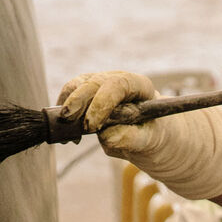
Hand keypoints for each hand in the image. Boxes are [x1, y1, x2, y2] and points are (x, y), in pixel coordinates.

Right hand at [54, 68, 221, 196]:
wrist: (153, 137)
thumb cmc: (156, 136)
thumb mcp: (152, 141)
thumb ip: (132, 138)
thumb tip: (106, 137)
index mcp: (139, 86)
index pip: (117, 85)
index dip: (102, 102)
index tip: (92, 125)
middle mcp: (117, 81)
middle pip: (92, 83)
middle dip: (78, 101)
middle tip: (68, 122)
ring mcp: (101, 86)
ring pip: (77, 86)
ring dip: (68, 106)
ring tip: (69, 134)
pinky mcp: (88, 95)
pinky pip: (70, 98)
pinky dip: (65, 114)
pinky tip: (70, 136)